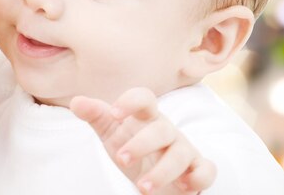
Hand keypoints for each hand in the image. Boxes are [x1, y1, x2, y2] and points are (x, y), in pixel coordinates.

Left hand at [70, 88, 215, 194]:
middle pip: (161, 129)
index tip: (114, 114)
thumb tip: (76, 102)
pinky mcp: (197, 168)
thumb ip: (96, 116)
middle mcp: (166, 130)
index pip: (144, 97)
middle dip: (141, 145)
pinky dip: (199, 177)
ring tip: (142, 187)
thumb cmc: (131, 147)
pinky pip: (206, 169)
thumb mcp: (110, 132)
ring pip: (181, 153)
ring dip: (162, 172)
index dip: (131, 101)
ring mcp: (184, 148)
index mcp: (145, 117)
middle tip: (121, 160)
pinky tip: (183, 186)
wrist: (153, 175)